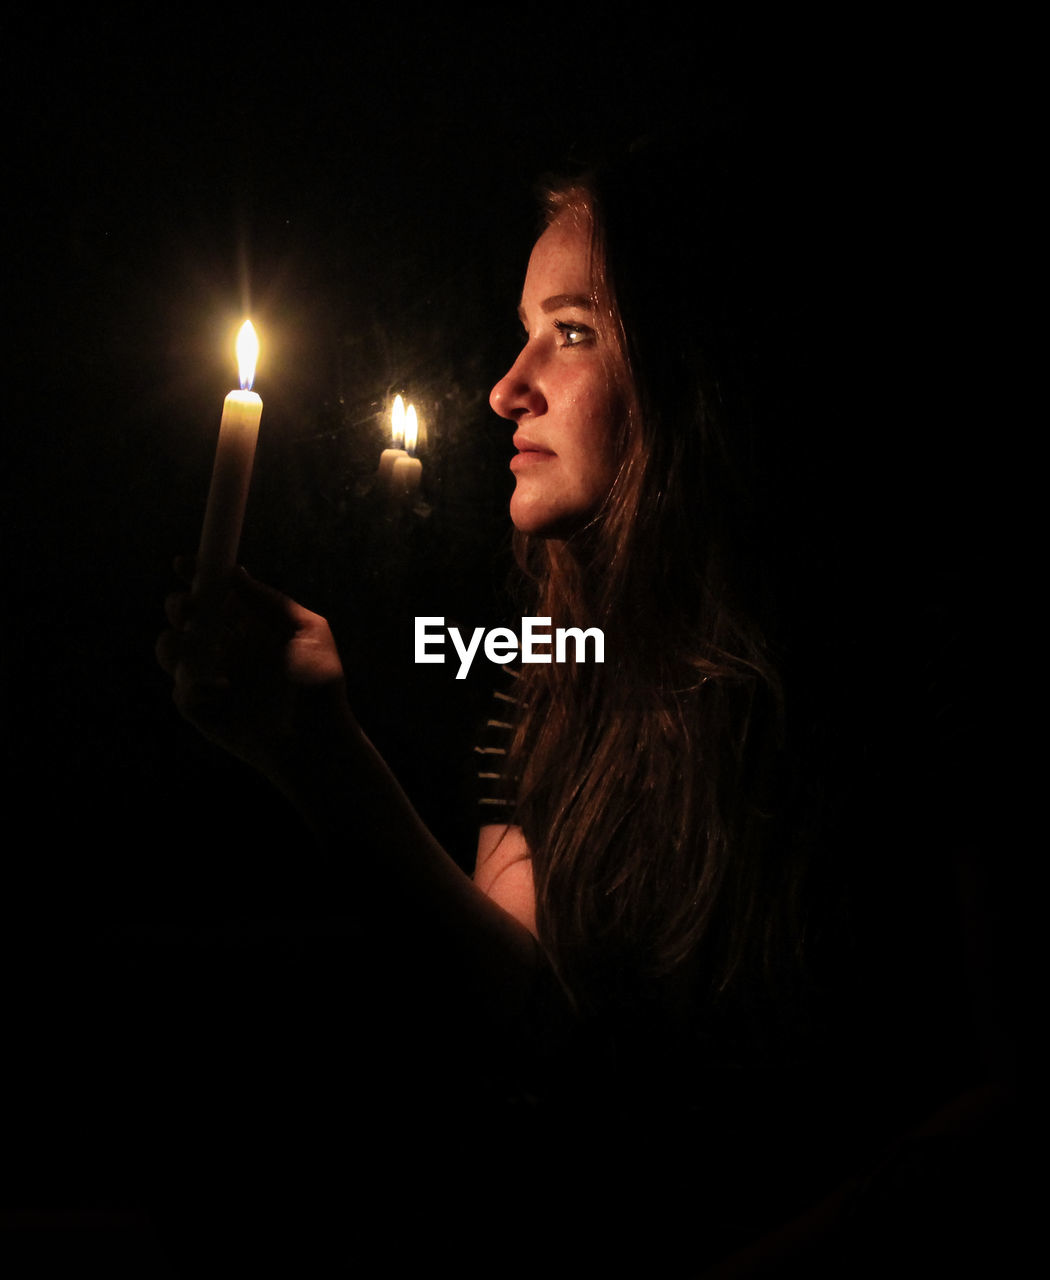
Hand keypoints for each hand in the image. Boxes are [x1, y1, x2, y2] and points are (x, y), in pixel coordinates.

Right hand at [156, 560, 348, 774]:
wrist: (316, 741)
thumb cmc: (319, 685)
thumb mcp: (307, 632)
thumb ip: (271, 601)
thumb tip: (235, 571)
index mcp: (250, 623)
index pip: (215, 591)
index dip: (196, 573)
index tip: (184, 564)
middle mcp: (226, 645)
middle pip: (183, 614)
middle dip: (178, 605)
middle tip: (191, 609)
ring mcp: (210, 676)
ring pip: (169, 648)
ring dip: (173, 642)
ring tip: (202, 650)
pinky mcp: (201, 708)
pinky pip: (180, 689)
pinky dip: (194, 685)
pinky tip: (223, 690)